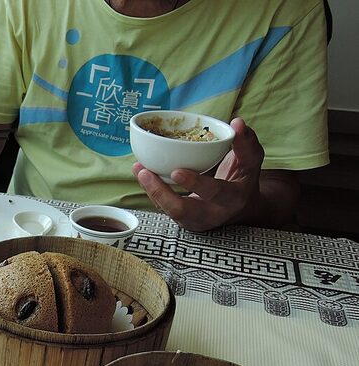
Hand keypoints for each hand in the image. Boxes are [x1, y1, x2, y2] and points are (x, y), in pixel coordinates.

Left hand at [132, 118, 263, 231]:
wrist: (239, 207)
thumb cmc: (243, 179)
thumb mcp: (251, 162)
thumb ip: (246, 142)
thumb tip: (237, 122)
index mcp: (231, 199)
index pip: (214, 192)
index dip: (195, 183)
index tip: (177, 171)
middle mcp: (210, 214)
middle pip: (181, 210)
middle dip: (160, 193)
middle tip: (146, 172)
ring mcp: (193, 220)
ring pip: (167, 209)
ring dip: (150, 189)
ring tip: (138, 168)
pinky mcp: (180, 218)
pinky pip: (163, 205)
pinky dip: (151, 189)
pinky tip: (141, 171)